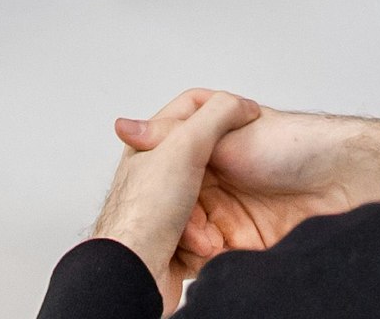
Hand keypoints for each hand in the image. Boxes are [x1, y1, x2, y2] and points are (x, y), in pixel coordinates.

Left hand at [93, 91, 259, 313]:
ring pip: (212, 201)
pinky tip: (200, 251)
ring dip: (213, 221)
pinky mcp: (177, 243)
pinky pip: (208, 236)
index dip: (223, 110)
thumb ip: (212, 115)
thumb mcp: (186, 146)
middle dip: (222, 179)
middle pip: (208, 159)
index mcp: (156, 144)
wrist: (133, 277)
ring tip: (202, 236)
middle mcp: (161, 173)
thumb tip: (239, 101)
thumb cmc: (146, 213)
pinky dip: (208, 244)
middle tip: (231, 184)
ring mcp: (170, 209)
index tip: (247, 120)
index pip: (194, 108)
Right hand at [118, 95, 379, 272]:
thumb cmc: (295, 144)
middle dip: (176, 217)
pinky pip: (214, 258)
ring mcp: (231, 212)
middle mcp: (217, 180)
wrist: (343, 181)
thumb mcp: (230, 130)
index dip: (159, 180)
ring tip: (206, 243)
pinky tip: (214, 258)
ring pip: (191, 234)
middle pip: (175, 204)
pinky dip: (209, 261)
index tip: (152, 193)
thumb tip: (127, 127)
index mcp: (209, 147)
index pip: (167, 166)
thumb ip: (179, 133)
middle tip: (189, 224)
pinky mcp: (246, 243)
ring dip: (193, 241)